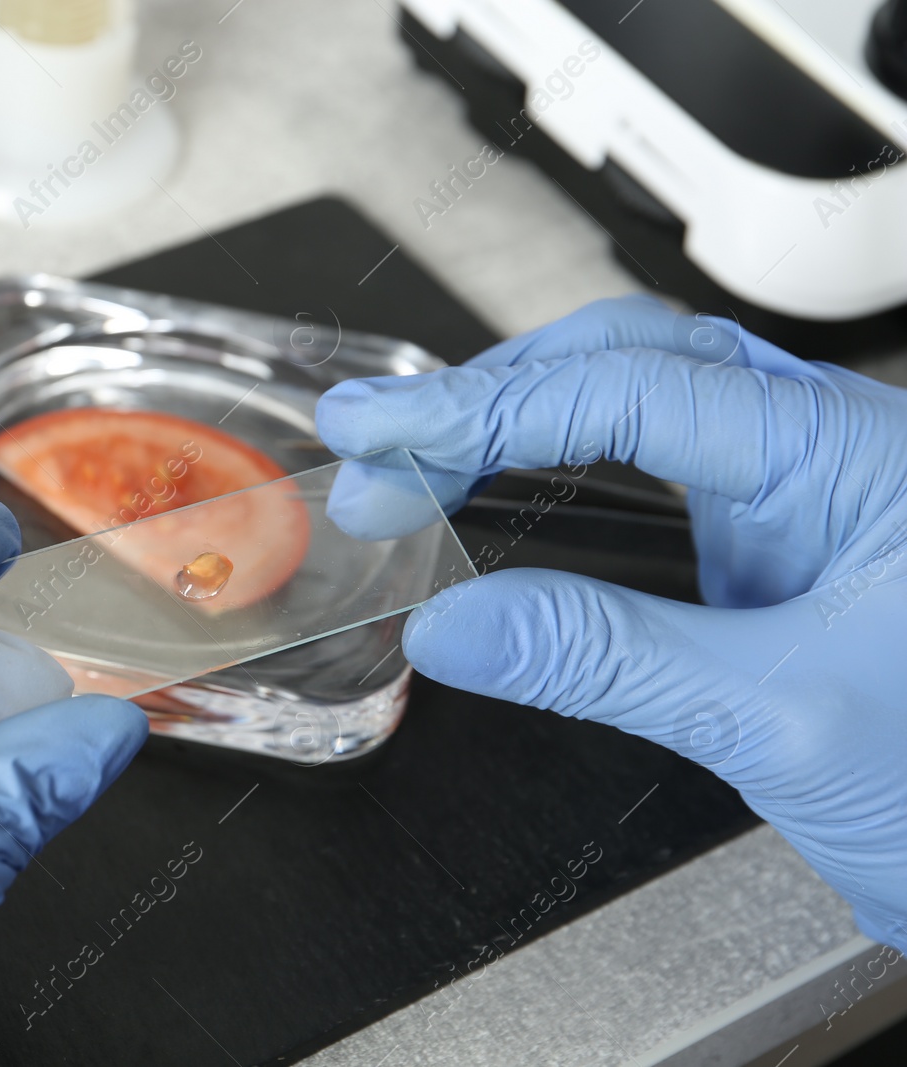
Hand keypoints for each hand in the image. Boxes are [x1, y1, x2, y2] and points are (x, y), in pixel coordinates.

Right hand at [317, 296, 906, 950]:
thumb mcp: (781, 722)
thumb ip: (606, 659)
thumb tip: (454, 621)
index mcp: (856, 456)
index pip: (639, 390)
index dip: (493, 406)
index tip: (386, 433)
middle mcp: (827, 451)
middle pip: (630, 362)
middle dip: (490, 396)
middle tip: (375, 448)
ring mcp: (799, 497)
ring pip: (635, 404)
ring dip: (516, 423)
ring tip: (410, 461)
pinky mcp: (771, 548)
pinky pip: (647, 479)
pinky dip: (554, 478)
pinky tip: (496, 495)